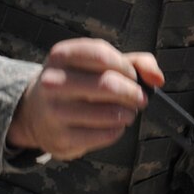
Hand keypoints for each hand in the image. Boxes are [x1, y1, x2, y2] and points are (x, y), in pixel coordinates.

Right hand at [7, 39, 163, 161]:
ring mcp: (54, 112)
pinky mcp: (61, 138)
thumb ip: (134, 62)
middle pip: (107, 85)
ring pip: (109, 113)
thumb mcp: (97, 64)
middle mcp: (52, 82)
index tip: (133, 76)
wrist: (35, 113)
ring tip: (127, 112)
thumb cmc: (76, 82)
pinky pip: (105, 135)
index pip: (101, 55)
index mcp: (61, 55)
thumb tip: (157, 78)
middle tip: (139, 99)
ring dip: (128, 114)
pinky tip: (114, 126)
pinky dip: (117, 130)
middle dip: (133, 93)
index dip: (125, 67)